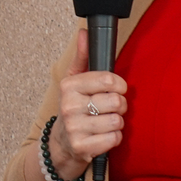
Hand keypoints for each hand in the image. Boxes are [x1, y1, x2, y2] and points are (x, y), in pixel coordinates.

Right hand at [51, 28, 127, 179]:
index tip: (116, 89)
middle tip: (110, 109)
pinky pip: (114, 139)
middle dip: (120, 106)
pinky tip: (103, 136)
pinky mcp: (82, 148)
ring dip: (117, 123)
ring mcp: (75, 128)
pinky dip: (114, 138)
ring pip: (117, 121)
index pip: (109, 80)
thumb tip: (83, 32)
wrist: (60, 145)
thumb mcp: (73, 83)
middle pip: (116, 101)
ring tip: (105, 123)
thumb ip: (82, 57)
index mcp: (69, 87)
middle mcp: (69, 106)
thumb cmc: (72, 109)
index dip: (120, 85)